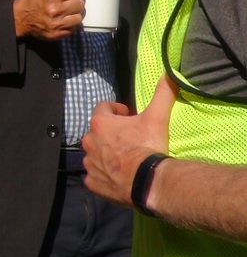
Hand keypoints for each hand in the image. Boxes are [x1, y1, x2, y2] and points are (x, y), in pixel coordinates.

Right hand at [12, 0, 84, 39]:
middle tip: (71, 2)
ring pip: (79, 18)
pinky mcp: (57, 33)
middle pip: (80, 5)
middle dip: (77, 2)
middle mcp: (56, 9)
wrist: (20, 17)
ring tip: (70, 12)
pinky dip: (72, 25)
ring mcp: (57, 23)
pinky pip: (74, 29)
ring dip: (76, 14)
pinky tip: (66, 20)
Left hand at [84, 76, 176, 206]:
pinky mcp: (92, 182)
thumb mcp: (157, 117)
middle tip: (129, 140)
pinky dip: (103, 175)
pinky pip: (94, 176)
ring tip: (125, 159)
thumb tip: (169, 74)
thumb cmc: (148, 146)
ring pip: (95, 154)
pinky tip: (117, 177)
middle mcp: (89, 141)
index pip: (103, 108)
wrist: (148, 181)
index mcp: (100, 123)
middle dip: (111, 134)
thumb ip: (162, 94)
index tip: (128, 115)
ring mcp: (89, 163)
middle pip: (98, 132)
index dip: (116, 110)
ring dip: (106, 154)